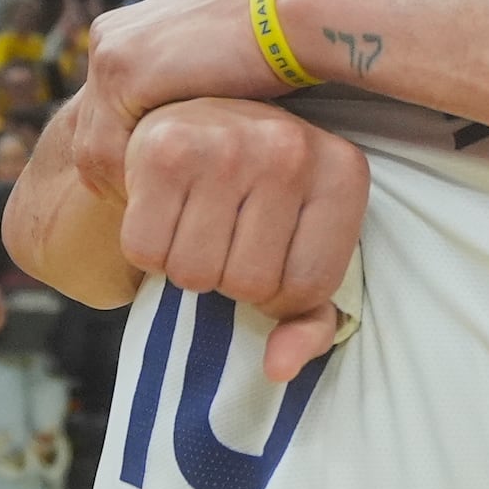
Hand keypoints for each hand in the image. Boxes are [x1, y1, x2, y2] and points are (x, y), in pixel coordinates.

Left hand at [77, 0, 294, 197]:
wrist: (296, 11)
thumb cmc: (280, 43)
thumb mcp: (223, 70)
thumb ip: (196, 93)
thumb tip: (203, 135)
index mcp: (132, 35)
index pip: (108, 118)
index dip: (131, 160)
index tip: (165, 191)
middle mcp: (112, 38)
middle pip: (94, 132)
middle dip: (123, 174)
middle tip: (161, 208)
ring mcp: (112, 51)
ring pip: (94, 146)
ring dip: (128, 182)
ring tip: (168, 206)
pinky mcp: (124, 69)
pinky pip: (106, 148)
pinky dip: (133, 178)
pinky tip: (170, 193)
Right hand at [118, 98, 370, 381]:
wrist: (193, 120)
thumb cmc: (262, 196)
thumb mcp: (305, 249)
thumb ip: (310, 320)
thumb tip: (278, 368)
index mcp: (344, 172)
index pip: (307, 289)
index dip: (279, 298)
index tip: (270, 262)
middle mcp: (292, 147)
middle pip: (248, 284)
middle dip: (229, 280)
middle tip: (225, 238)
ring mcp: (227, 143)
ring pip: (193, 273)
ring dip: (187, 267)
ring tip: (197, 223)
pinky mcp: (163, 149)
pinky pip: (144, 249)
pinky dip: (147, 248)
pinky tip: (165, 210)